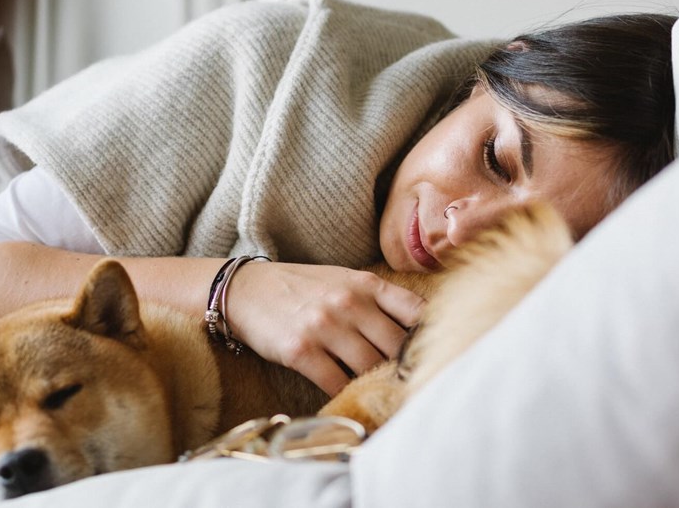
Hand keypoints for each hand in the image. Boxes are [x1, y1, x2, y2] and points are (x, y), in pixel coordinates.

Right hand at [224, 262, 424, 395]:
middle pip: (396, 347)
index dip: (431, 337)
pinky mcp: (301, 352)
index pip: (417, 312)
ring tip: (381, 395)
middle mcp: (349, 304)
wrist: (244, 290)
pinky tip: (349, 396)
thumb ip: (378, 301)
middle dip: (404, 369)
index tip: (434, 355)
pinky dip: (347, 394)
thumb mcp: (342, 281)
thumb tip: (418, 332)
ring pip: (369, 368)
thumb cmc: (299, 288)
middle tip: (410, 386)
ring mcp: (324, 327)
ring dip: (376, 385)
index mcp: (365, 285)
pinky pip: (337, 383)